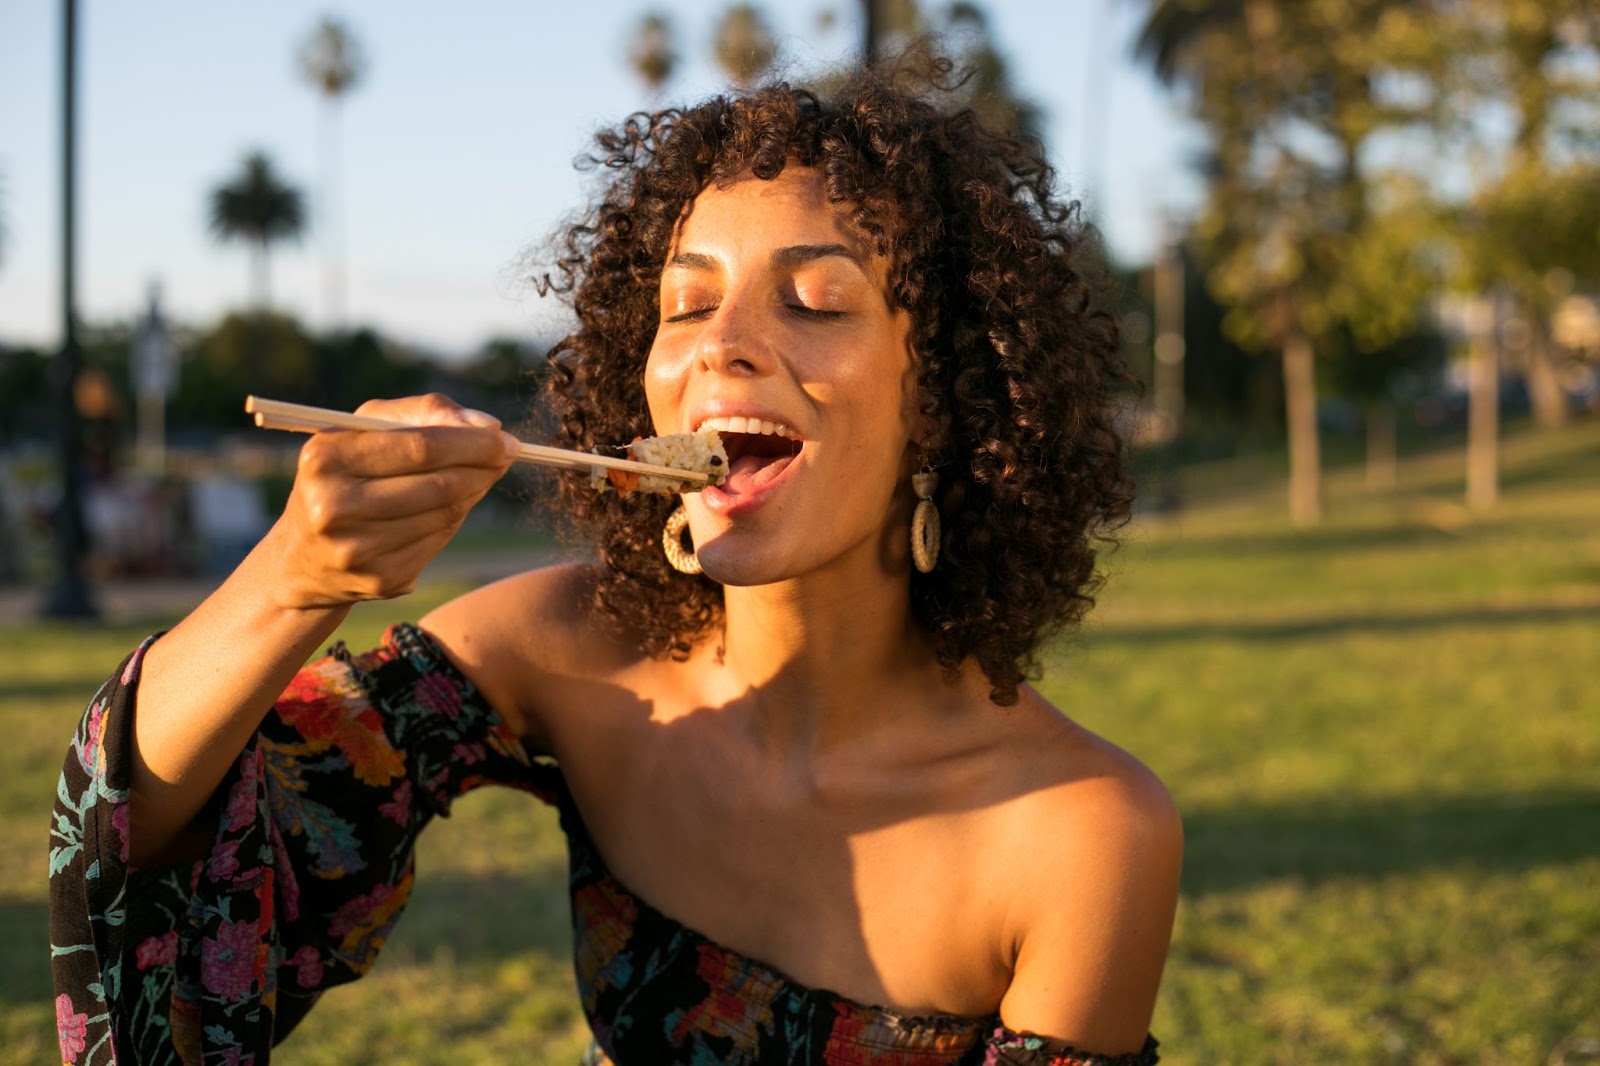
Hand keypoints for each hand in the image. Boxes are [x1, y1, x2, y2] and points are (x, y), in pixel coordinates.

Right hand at [269, 394, 519, 608]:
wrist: (301, 557)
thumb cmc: (344, 475)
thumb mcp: (365, 430)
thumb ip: (425, 414)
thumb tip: (488, 425)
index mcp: (326, 459)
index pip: (421, 447)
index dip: (473, 444)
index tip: (506, 440)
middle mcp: (335, 508)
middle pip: (440, 485)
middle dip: (483, 468)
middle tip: (505, 456)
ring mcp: (358, 551)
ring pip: (447, 515)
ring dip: (472, 493)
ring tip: (473, 478)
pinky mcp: (381, 580)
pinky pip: (440, 542)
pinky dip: (453, 521)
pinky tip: (444, 510)